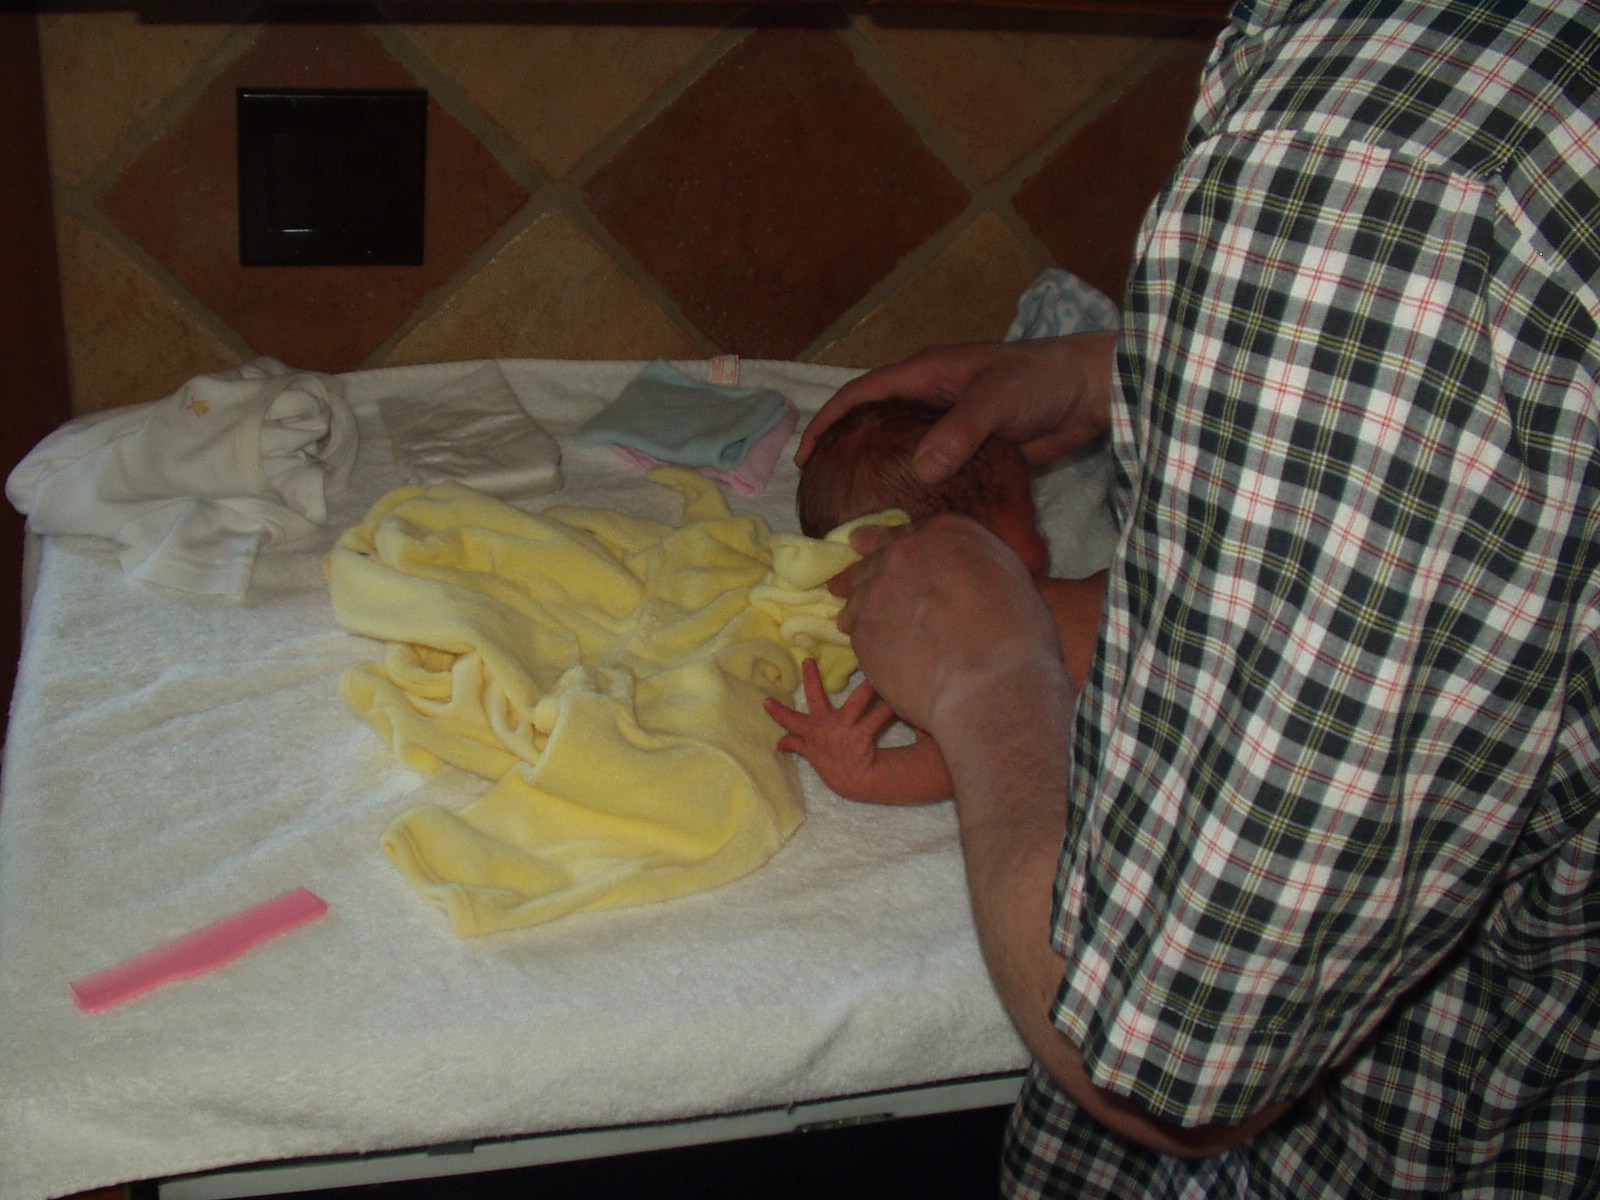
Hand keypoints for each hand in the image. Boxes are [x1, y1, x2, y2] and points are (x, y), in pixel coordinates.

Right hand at [765, 659, 895, 795]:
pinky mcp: (862, 736)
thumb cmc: (832, 763)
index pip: (791, 721)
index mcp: (812, 730)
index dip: (778, 713)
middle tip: (809, 662)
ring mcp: (844, 730)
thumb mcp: (811, 755)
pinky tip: (898, 701)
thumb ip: (796, 743)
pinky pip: (877, 717)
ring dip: (866, 689)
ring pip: (855, 702)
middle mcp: (826, 727)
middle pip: (816, 699)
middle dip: (812, 680)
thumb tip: (778, 743)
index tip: (766, 701)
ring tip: (874, 675)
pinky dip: (887, 709)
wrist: (854, 782)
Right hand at [795, 334, 1116, 483]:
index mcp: (925, 374)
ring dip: (880, 473)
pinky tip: (909, 516)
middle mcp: (931, 396)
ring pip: (902, 449)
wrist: (1090, 392)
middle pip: (874, 422)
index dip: (827, 421)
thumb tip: (920, 469)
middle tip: (823, 490)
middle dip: (845, 450)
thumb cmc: (1041, 381)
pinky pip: (934, 469)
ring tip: (857, 509)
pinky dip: (916, 488)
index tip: (804, 456)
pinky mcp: (973, 449)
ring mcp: (951, 424)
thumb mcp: (996, 401)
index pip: (860, 393)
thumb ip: (958, 432)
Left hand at [830, 514, 1063, 739]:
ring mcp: (878, 590)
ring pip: (858, 593)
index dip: (889, 542)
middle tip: (847, 581)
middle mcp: (905, 553)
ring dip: (859, 603)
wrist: (992, 684)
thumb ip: (973, 562)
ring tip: (851, 618)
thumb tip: (957, 572)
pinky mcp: (863, 630)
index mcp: (945, 533)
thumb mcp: (1008, 576)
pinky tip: (872, 649)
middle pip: (877, 559)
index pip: (908, 532)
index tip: (866, 543)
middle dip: (869, 571)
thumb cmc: (1019, 634)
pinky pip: (857, 628)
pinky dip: (863, 636)